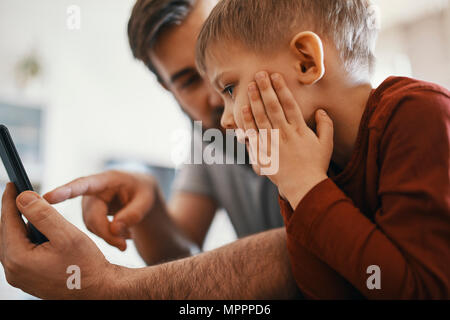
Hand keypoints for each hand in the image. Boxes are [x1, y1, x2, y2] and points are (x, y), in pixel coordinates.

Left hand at [0, 183, 117, 298]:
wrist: (99, 289)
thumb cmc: (86, 265)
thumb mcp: (66, 234)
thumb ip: (42, 214)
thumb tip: (22, 197)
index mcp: (18, 259)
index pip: (7, 221)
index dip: (10, 200)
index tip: (13, 183)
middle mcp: (13, 271)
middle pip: (8, 232)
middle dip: (16, 212)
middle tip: (23, 193)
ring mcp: (20, 277)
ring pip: (15, 242)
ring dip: (24, 225)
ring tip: (37, 211)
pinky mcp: (29, 279)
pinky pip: (23, 253)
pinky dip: (30, 238)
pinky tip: (43, 232)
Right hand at [44, 170, 157, 250]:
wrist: (139, 194)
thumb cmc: (142, 192)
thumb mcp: (146, 200)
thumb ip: (133, 214)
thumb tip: (115, 229)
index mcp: (106, 180)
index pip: (83, 184)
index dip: (65, 191)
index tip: (47, 197)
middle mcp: (92, 191)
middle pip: (91, 217)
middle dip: (107, 233)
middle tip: (123, 247)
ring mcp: (88, 204)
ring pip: (91, 227)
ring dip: (109, 236)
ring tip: (126, 239)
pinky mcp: (89, 215)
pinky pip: (94, 231)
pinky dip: (108, 236)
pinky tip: (121, 236)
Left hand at [241, 71, 333, 208]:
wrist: (303, 186)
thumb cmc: (316, 165)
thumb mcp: (327, 144)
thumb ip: (326, 125)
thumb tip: (321, 110)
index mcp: (300, 129)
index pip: (289, 104)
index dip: (281, 88)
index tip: (275, 75)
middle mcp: (285, 134)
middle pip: (273, 107)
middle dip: (266, 89)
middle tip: (259, 74)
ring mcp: (272, 143)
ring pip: (261, 118)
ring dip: (255, 101)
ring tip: (250, 87)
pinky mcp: (263, 153)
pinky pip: (253, 135)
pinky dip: (247, 122)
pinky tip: (243, 110)